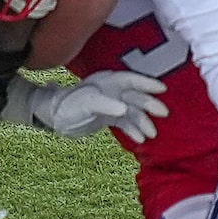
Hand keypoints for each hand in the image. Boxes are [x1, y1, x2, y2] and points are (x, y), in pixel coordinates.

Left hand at [12, 69, 167, 142]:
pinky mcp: (108, 118)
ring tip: (150, 134)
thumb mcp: (86, 103)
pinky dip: (133, 130)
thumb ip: (105, 105)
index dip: (147, 83)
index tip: (162, 89)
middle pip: (136, 96)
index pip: (132, 79)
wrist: (54, 118)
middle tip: (163, 114)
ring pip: (133, 112)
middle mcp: (112, 91)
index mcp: (107, 81)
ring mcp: (111, 104)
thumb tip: (125, 109)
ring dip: (143, 121)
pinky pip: (125, 123)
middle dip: (149, 105)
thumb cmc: (69, 105)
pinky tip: (140, 139)